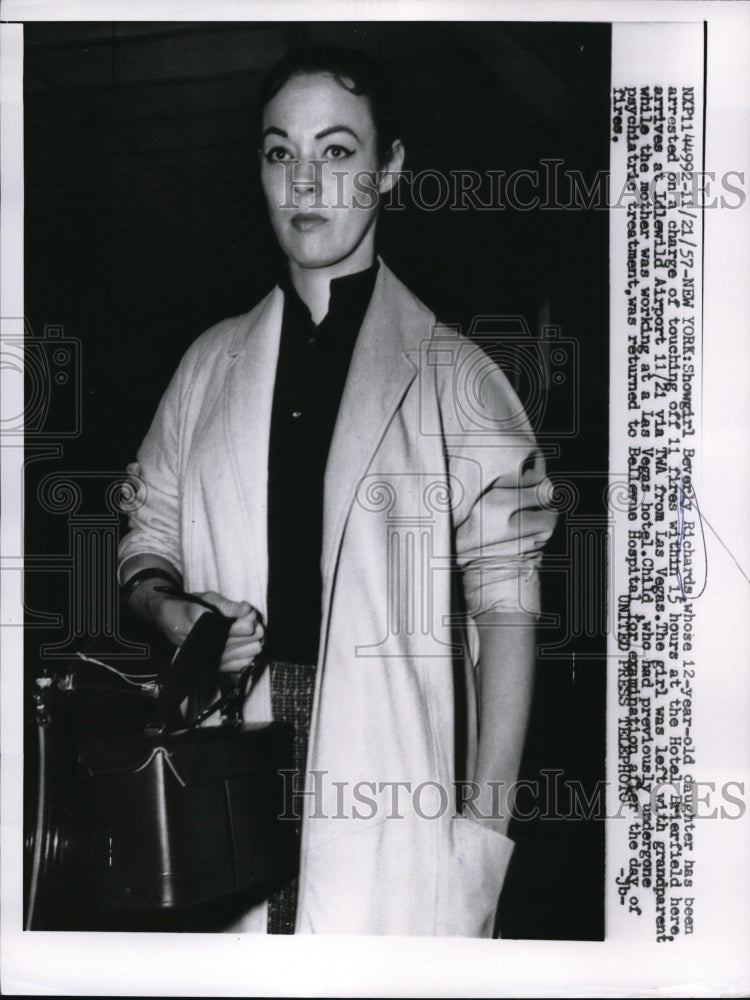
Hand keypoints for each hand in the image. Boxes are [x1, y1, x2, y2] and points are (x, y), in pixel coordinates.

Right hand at [130, 583, 264, 674]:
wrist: (169, 621)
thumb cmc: (188, 607)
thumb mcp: (207, 599)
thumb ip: (228, 606)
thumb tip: (247, 609)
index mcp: (205, 626)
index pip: (242, 627)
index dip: (250, 618)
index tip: (248, 611)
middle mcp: (208, 647)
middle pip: (250, 639)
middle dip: (254, 627)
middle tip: (248, 618)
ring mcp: (211, 660)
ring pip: (250, 653)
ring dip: (252, 640)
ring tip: (245, 631)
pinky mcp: (214, 668)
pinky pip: (241, 665)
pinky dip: (246, 654)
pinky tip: (242, 645)